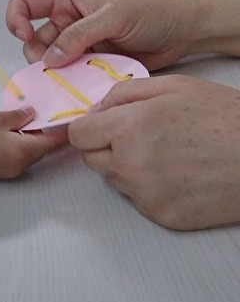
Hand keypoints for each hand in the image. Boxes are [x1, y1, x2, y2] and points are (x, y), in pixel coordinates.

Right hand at [0, 107, 67, 179]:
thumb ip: (19, 115)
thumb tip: (33, 113)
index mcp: (24, 152)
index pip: (54, 142)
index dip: (64, 130)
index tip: (74, 118)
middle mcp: (21, 165)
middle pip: (42, 148)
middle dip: (45, 132)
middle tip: (44, 112)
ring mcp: (9, 170)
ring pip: (29, 152)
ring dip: (30, 138)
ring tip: (22, 120)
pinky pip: (17, 156)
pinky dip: (19, 144)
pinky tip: (8, 131)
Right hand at [5, 0, 189, 69]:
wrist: (180, 33)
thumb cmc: (148, 14)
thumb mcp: (112, 17)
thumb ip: (79, 35)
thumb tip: (50, 59)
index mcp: (65, 2)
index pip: (24, 5)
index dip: (16, 20)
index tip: (25, 37)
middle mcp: (65, 23)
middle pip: (33, 42)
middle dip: (39, 56)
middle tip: (55, 69)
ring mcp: (75, 46)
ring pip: (49, 64)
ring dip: (55, 73)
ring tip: (72, 79)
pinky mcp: (87, 66)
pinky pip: (68, 77)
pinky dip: (68, 84)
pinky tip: (79, 88)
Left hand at [69, 75, 239, 229]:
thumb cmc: (227, 119)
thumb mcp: (174, 87)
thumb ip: (124, 94)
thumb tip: (95, 110)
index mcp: (130, 128)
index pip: (78, 135)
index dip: (89, 128)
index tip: (101, 127)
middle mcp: (131, 163)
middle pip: (91, 159)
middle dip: (107, 147)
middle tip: (142, 137)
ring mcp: (145, 193)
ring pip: (115, 179)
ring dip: (129, 167)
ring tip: (169, 154)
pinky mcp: (161, 215)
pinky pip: (138, 200)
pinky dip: (151, 188)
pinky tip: (179, 174)